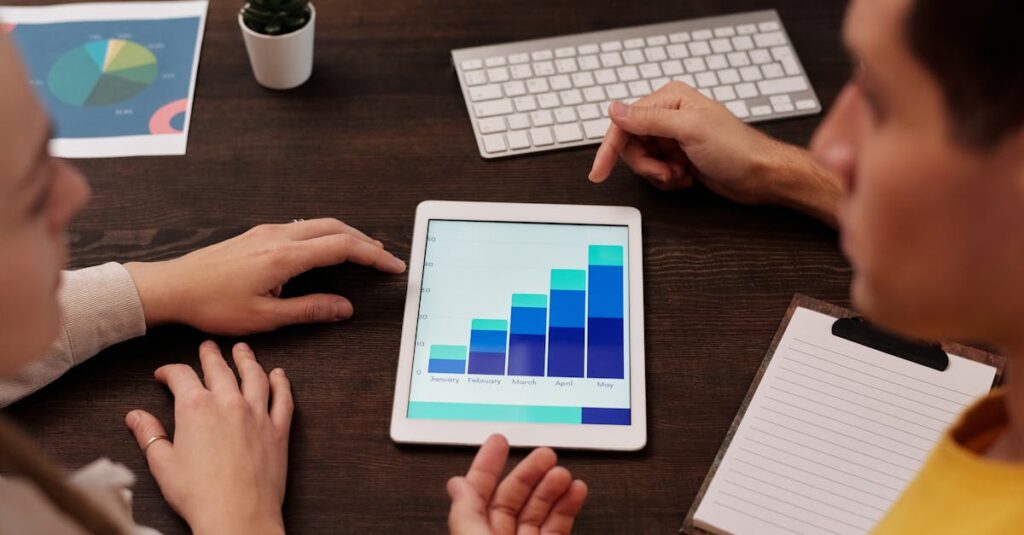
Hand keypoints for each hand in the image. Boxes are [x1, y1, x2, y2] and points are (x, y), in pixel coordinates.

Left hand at [125, 218, 406, 334]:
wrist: (173, 287)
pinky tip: (326, 248)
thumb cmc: (213, 305)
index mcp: (285, 256)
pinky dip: (325, 234)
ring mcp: (267, 232)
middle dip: (366, 241)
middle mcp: (279, 236)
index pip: (343, 247)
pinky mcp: (258, 235)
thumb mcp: (265, 318)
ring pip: (319, 224)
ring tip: (364, 251)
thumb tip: (344, 308)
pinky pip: (302, 226)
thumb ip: (310, 310)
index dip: (373, 256)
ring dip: (346, 235)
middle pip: (336, 228)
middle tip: (385, 258)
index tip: (393, 266)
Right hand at [125, 341, 291, 534]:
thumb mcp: (162, 464)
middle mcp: (228, 403)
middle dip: (210, 355)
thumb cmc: (198, 495)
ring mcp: (257, 414)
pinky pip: (283, 398)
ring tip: (242, 350)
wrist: (237, 516)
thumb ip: (149, 434)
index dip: (170, 371)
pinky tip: (279, 375)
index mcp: (196, 409)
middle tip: (207, 347)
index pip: (182, 376)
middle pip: (220, 369)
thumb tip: (135, 416)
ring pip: (254, 376)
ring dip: (247, 359)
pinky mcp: (278, 430)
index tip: (164, 374)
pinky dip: (282, 383)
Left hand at [447, 435, 587, 534]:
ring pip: (537, 513)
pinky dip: (568, 508)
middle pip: (512, 500)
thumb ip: (466, 515)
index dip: (487, 466)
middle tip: (545, 454)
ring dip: (551, 489)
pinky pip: (557, 529)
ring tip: (563, 473)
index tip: (499, 441)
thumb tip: (457, 484)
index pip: (477, 495)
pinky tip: (576, 492)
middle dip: (528, 474)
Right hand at [588, 83, 839, 222]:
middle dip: (645, 164)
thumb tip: (615, 109)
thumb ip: (649, 119)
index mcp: (669, 99)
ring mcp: (673, 138)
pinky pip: (655, 173)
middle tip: (665, 172)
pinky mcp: (678, 158)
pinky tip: (687, 177)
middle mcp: (668, 116)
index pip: (625, 122)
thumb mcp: (689, 129)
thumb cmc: (736, 149)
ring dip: (658, 174)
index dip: (610, 148)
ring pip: (642, 161)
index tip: (599, 171)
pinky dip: (668, 180)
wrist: (761, 176)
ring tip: (680, 174)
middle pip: (631, 144)